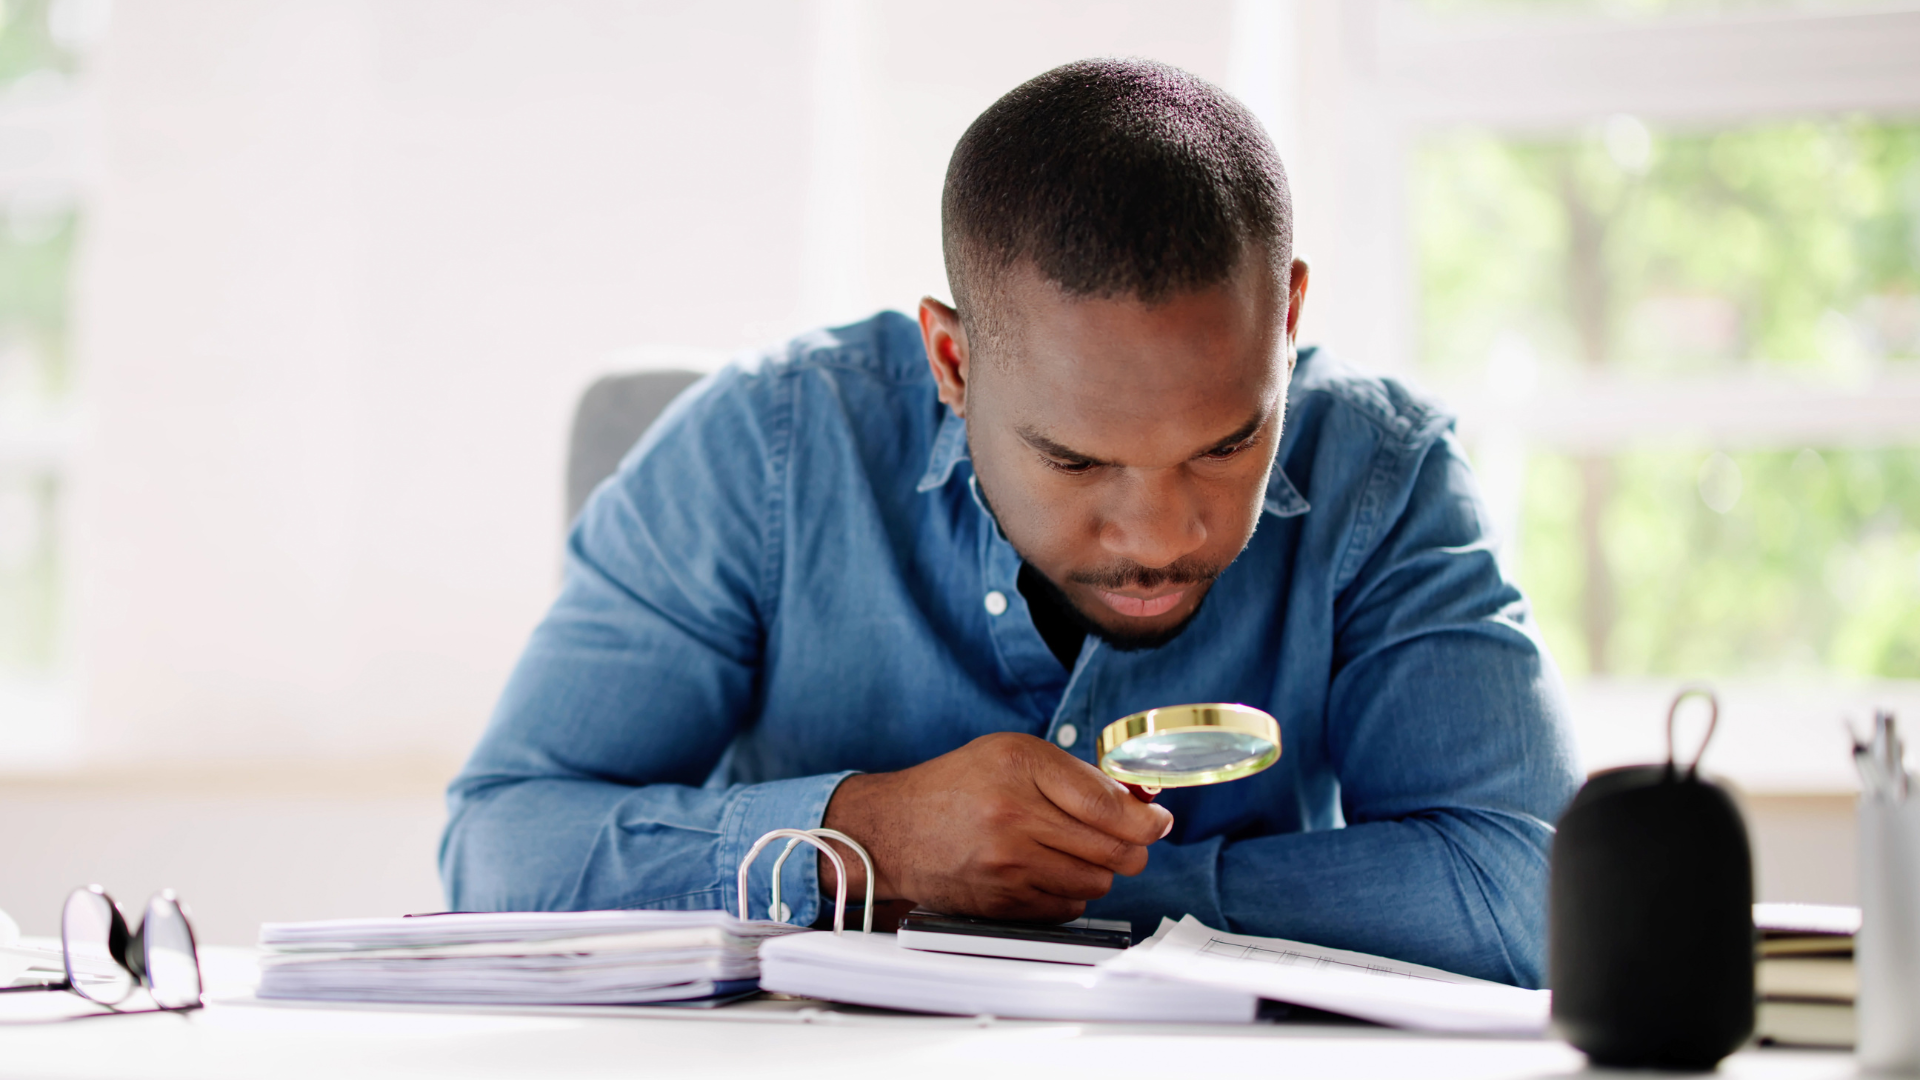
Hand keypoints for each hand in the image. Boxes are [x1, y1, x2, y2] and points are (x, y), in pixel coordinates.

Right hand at [816, 732, 1174, 921]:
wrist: (893, 829)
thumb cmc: (956, 786)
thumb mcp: (1013, 754)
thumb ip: (1076, 775)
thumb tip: (1140, 801)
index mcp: (1021, 766)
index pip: (1109, 803)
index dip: (1147, 818)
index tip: (1157, 820)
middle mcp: (1014, 815)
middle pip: (1115, 849)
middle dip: (1133, 846)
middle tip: (1128, 838)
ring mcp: (1008, 864)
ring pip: (1098, 881)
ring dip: (1100, 870)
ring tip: (1073, 851)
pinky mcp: (1003, 901)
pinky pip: (1069, 906)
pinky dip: (1070, 892)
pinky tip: (1048, 871)